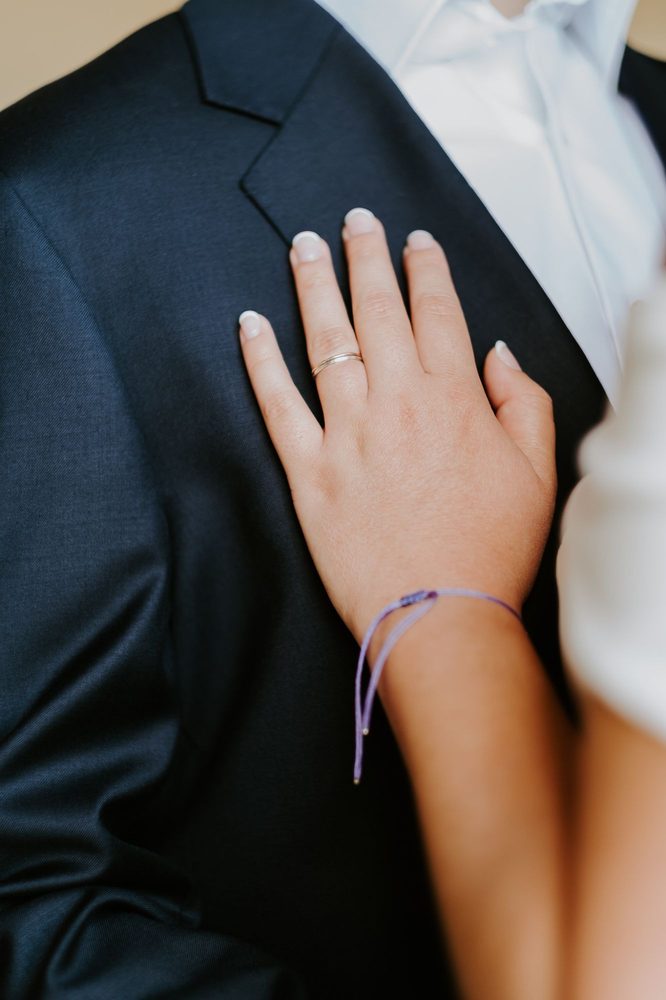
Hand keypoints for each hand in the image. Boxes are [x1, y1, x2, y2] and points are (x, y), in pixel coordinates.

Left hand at [238, 209, 555, 644]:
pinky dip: (259, 361)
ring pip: (325, 341)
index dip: (425, 269)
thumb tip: (498, 355)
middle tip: (354, 220)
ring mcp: (347, 434)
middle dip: (365, 256)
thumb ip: (522, 401)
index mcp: (453, 398)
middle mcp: (396, 402)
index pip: (436, 312)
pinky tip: (249, 325)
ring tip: (302, 247)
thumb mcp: (537, 470)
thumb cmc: (490, 549)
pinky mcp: (308, 472)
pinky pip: (276, 404)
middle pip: (376, 310)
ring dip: (312, 286)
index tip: (415, 241)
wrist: (441, 613)